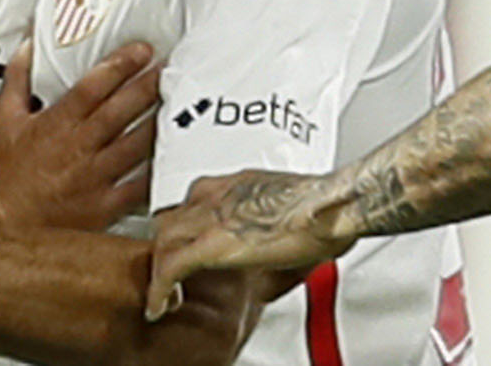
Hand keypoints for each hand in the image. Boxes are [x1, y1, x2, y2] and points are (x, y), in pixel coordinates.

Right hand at [0, 42, 158, 232]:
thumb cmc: (1, 178)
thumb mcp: (2, 121)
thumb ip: (17, 80)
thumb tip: (27, 48)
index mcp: (56, 125)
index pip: (94, 86)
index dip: (121, 64)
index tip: (141, 51)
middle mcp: (79, 148)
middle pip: (122, 110)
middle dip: (148, 85)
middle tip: (168, 69)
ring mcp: (94, 178)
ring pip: (136, 144)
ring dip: (158, 122)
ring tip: (176, 105)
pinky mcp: (104, 206)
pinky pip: (138, 187)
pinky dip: (157, 171)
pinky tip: (172, 156)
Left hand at [145, 170, 355, 321]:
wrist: (331, 206)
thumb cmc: (326, 206)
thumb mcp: (290, 212)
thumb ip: (274, 228)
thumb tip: (281, 251)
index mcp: (235, 185)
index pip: (192, 203)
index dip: (186, 228)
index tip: (189, 244)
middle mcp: (215, 194)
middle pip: (169, 220)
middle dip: (166, 248)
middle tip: (170, 272)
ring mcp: (210, 217)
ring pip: (163, 241)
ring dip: (160, 269)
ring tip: (165, 295)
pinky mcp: (211, 244)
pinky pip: (170, 267)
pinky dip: (160, 289)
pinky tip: (160, 305)